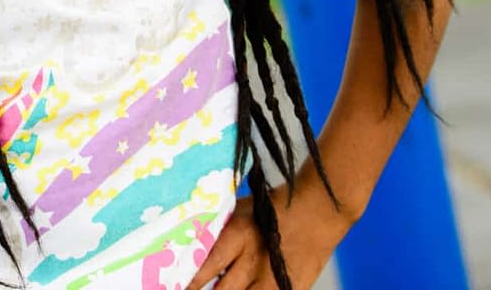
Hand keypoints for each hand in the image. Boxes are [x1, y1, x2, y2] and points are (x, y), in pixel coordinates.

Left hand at [185, 182, 351, 289]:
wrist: (318, 211)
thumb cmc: (272, 208)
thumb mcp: (238, 212)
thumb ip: (217, 231)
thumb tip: (189, 245)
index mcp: (236, 237)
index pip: (205, 268)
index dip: (188, 284)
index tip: (172, 287)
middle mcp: (252, 262)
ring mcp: (272, 281)